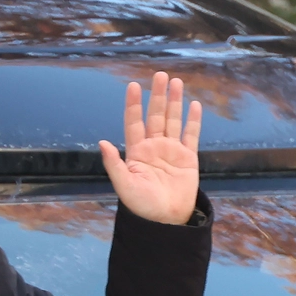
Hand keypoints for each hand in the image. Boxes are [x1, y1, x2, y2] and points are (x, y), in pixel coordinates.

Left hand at [99, 72, 201, 224]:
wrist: (165, 220)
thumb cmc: (141, 206)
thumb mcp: (124, 185)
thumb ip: (114, 163)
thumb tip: (102, 142)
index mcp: (136, 153)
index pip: (134, 123)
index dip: (133, 105)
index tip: (133, 86)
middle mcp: (153, 148)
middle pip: (155, 116)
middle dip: (157, 95)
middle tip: (160, 74)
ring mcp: (171, 151)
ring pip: (173, 120)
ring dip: (174, 102)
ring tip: (176, 81)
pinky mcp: (188, 158)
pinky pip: (191, 135)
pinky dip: (192, 120)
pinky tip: (193, 105)